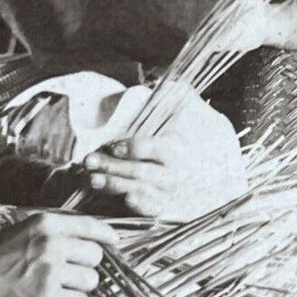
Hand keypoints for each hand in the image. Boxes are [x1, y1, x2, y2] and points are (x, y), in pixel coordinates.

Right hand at [0, 211, 117, 296]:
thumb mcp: (24, 230)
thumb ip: (54, 231)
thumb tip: (90, 238)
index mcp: (46, 224)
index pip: (91, 226)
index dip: (107, 235)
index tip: (114, 242)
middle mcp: (51, 244)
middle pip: (95, 256)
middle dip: (86, 266)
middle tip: (70, 273)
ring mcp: (49, 271)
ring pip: (91, 281)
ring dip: (80, 287)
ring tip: (60, 288)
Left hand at [82, 84, 248, 221]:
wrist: (206, 164)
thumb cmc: (186, 132)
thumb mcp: (184, 109)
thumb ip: (174, 97)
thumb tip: (165, 86)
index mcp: (178, 148)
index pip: (154, 149)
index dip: (132, 148)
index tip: (114, 147)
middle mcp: (175, 172)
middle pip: (141, 172)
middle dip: (112, 167)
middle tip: (90, 162)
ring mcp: (170, 192)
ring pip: (140, 191)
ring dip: (115, 185)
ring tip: (94, 179)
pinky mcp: (165, 207)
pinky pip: (152, 211)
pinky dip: (139, 207)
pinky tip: (125, 200)